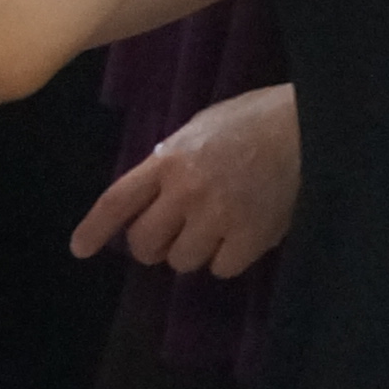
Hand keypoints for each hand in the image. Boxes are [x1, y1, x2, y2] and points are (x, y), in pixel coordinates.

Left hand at [70, 84, 300, 277]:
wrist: (308, 127)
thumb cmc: (255, 119)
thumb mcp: (201, 127)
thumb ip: (173, 159)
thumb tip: (155, 188)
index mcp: (169, 160)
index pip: (118, 200)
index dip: (95, 228)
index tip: (80, 250)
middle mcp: (186, 192)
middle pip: (145, 243)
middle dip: (153, 245)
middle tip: (170, 236)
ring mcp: (218, 217)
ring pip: (181, 261)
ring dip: (193, 251)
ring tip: (217, 227)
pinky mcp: (250, 237)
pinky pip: (221, 268)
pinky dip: (229, 258)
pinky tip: (243, 234)